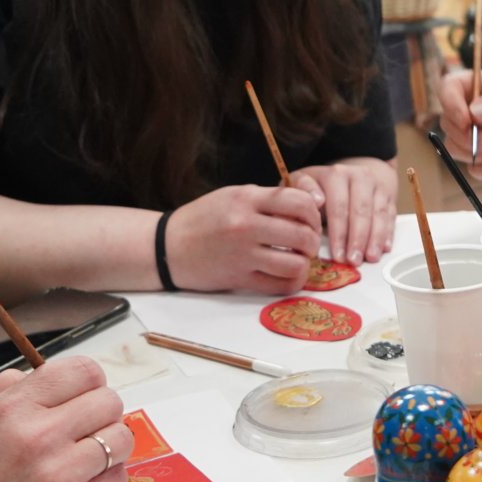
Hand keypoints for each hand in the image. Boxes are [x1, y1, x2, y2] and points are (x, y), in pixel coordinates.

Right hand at [0, 357, 133, 481]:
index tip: (81, 402)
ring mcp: (61, 474)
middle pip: (108, 401)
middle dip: (101, 418)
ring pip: (120, 438)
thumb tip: (26, 376)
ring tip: (83, 467)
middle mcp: (37, 435)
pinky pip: (117, 478)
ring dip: (109, 451)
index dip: (87, 386)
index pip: (81, 371)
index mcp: (7, 411)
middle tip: (83, 439)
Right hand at [163, 184, 321, 293]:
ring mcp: (243, 255)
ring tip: (297, 259)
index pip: (299, 202)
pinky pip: (280, 285)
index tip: (310, 220)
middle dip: (312, 241)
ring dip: (304, 264)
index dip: (313, 213)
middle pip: (302, 235)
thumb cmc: (202, 218)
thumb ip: (266, 199)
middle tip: (307, 243)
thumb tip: (305, 205)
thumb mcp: (233, 195)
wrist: (167, 246)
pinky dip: (292, 281)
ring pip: (296, 264)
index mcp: (246, 199)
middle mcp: (246, 226)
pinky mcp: (239, 280)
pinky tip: (287, 274)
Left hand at [292, 158, 396, 263]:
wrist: (349, 173)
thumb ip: (303, 189)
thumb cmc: (321, 184)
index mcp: (336, 175)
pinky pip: (391, 215)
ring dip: (376, 238)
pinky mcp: (388, 195)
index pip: (339, 207)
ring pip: (379, 213)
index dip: (339, 234)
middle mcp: (359, 177)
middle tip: (354, 261)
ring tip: (371, 258)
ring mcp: (376, 186)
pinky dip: (389, 232)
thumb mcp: (303, 181)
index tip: (337, 255)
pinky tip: (385, 248)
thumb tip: (317, 200)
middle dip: (358, 239)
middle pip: (361, 211)